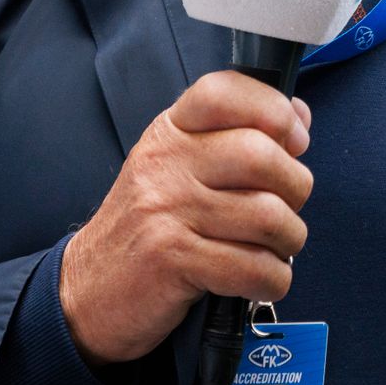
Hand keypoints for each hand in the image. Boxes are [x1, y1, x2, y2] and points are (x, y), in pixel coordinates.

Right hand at [59, 70, 314, 366]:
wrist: (87, 293)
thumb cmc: (149, 228)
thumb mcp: (182, 169)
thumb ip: (238, 138)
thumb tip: (298, 116)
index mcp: (171, 132)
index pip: (224, 91)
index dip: (273, 109)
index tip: (294, 141)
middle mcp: (165, 163)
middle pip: (262, 156)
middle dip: (296, 188)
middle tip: (286, 209)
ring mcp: (165, 210)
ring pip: (267, 215)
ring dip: (288, 240)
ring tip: (273, 248)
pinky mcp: (171, 260)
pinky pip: (254, 267)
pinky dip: (272, 279)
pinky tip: (258, 279)